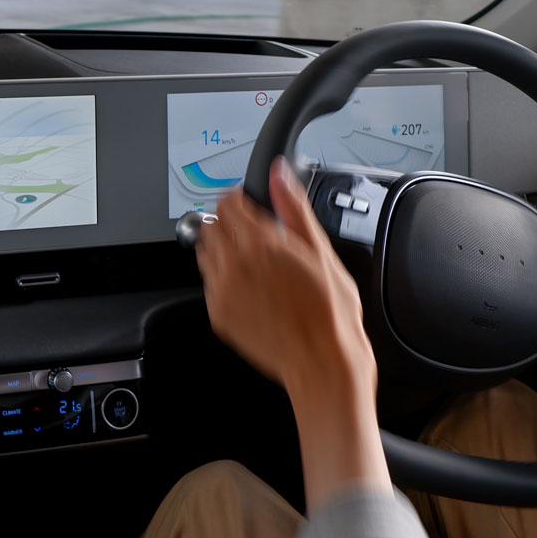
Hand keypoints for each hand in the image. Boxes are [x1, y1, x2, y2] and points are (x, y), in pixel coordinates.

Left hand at [195, 159, 375, 397]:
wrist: (323, 363)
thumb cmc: (330, 313)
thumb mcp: (321, 251)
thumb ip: (294, 208)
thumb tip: (280, 174)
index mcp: (260, 244)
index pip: (227, 203)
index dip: (239, 200)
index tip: (249, 205)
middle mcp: (234, 267)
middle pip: (210, 224)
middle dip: (229, 223)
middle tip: (252, 233)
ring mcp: (222, 293)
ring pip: (205, 253)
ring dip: (222, 248)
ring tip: (252, 261)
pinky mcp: (218, 315)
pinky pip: (209, 284)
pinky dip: (223, 278)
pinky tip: (250, 287)